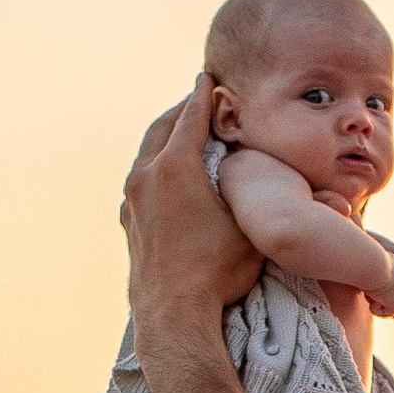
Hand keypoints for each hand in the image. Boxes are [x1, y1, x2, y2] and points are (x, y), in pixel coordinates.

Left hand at [123, 78, 259, 345]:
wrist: (175, 315)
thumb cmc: (218, 271)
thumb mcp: (247, 222)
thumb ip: (250, 186)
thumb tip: (266, 168)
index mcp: (175, 166)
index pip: (191, 115)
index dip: (203, 94)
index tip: (208, 77)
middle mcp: (146, 175)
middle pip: (162, 127)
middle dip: (181, 111)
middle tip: (197, 99)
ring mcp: (132, 200)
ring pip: (146, 153)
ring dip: (165, 139)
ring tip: (182, 135)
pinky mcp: (128, 222)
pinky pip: (140, 181)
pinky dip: (154, 167)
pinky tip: (165, 177)